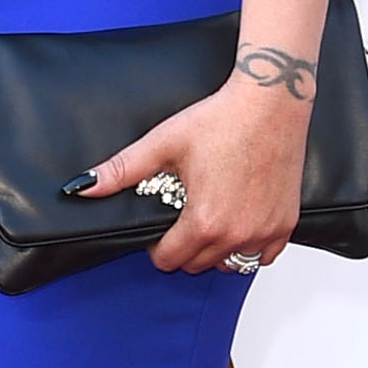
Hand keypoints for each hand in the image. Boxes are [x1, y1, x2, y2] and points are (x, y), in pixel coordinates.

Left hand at [79, 73, 306, 272]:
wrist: (271, 102)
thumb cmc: (222, 119)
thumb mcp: (163, 143)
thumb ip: (122, 170)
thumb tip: (82, 186)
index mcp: (203, 222)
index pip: (168, 261)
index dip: (156, 245)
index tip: (160, 225)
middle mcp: (236, 234)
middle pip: (197, 265)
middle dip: (183, 247)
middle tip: (182, 217)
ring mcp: (264, 232)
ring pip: (229, 264)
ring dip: (215, 250)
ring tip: (209, 219)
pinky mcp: (285, 224)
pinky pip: (262, 257)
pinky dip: (248, 246)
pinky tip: (238, 221)